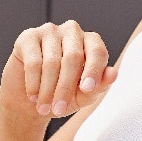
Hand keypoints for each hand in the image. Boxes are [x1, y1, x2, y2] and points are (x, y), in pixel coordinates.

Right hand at [0, 20, 117, 121]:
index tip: (87, 90)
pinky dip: (34, 83)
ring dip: (47, 90)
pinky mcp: (28, 37)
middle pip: (73, 58)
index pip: (97, 52)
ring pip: (52, 62)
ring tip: (44, 108)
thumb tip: (113, 74)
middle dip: (66, 88)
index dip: (93, 71)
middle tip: (59, 109)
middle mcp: (72, 31)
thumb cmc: (62, 95)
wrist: (30, 101)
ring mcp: (49, 31)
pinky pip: (33, 62)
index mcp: (91, 42)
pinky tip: (33, 96)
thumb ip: (99, 85)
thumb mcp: (83, 95)